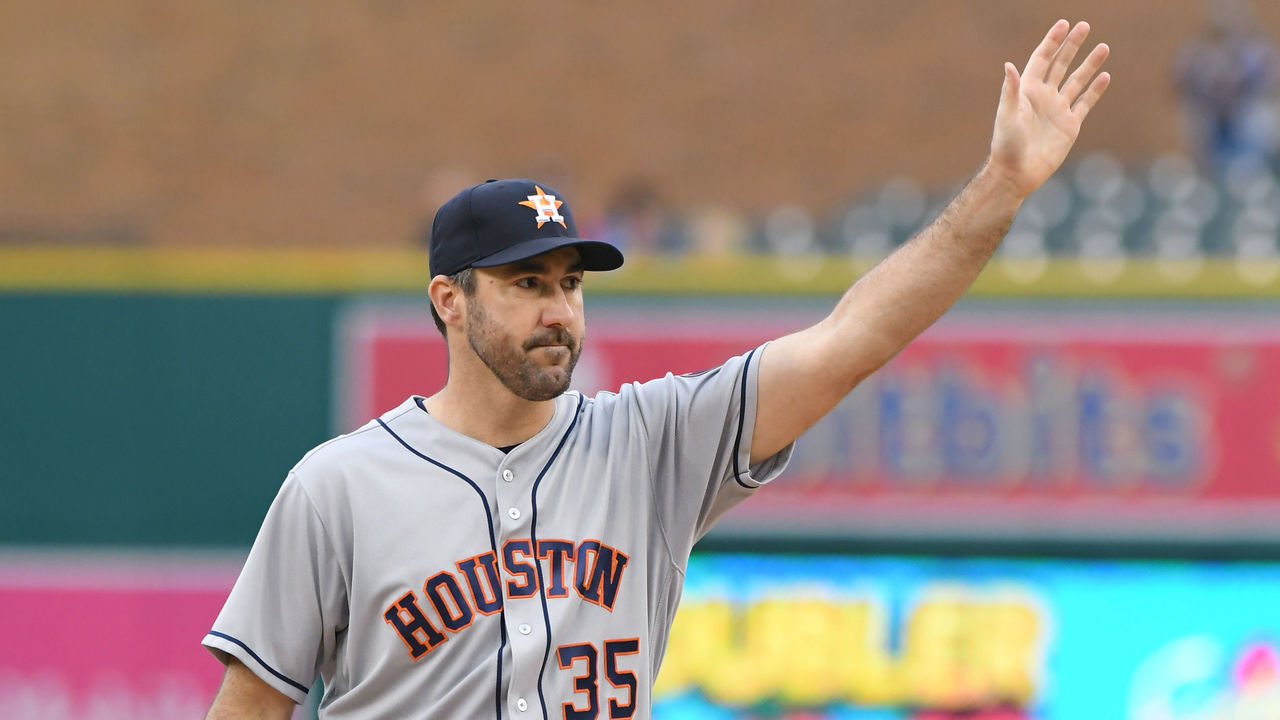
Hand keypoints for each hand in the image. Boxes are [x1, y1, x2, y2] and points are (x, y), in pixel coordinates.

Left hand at [987, 20, 1110, 197]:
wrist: (1016, 174)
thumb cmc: (1006, 146)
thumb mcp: (1006, 116)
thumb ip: (1010, 91)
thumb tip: (1008, 65)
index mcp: (1027, 91)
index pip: (1042, 59)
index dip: (1052, 42)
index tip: (1063, 24)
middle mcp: (1043, 97)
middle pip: (1061, 64)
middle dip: (1072, 45)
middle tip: (1085, 26)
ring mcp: (1058, 110)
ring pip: (1077, 81)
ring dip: (1089, 64)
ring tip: (1103, 47)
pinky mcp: (1070, 125)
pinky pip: (1085, 103)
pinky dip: (1095, 90)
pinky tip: (1106, 76)